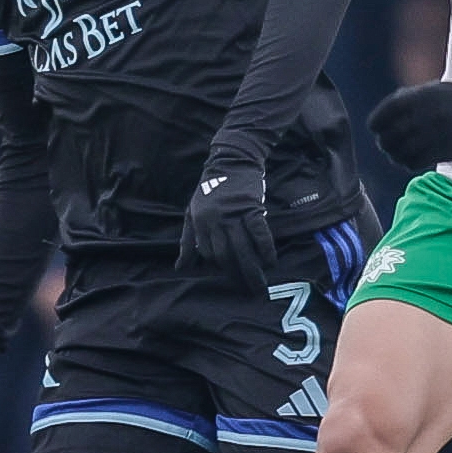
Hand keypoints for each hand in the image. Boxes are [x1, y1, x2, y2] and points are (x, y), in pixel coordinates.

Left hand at [177, 144, 275, 292]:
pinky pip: (260, 233)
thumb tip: (180, 268)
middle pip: (225, 255)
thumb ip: (186, 241)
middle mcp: (216, 220)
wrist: (231, 161)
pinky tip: (271, 262)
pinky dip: (266, 249)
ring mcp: (234, 214)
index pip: (208, 253)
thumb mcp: (191, 213)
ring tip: (260, 285)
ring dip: (252, 269)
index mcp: (200, 222)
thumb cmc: (210, 189)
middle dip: (236, 275)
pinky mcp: (252, 208)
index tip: (231, 274)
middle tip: (248, 291)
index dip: (220, 266)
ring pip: (242, 248)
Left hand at [367, 79, 451, 172]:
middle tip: (385, 143)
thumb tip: (380, 120)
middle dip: (384, 142)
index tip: (375, 128)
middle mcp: (425, 115)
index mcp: (419, 97)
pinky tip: (409, 160)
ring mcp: (434, 134)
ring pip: (401, 153)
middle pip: (390, 136)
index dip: (376, 123)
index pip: (385, 113)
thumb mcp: (430, 90)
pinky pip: (416, 162)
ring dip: (394, 156)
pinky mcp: (443, 151)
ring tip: (396, 154)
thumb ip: (406, 101)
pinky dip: (408, 163)